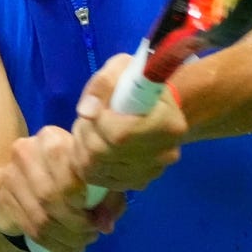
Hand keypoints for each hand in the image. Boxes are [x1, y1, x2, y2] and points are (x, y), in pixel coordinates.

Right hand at [0, 125, 125, 251]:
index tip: (96, 215)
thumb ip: (108, 198)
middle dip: (76, 223)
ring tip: (81, 243)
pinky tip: (66, 247)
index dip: (83, 199)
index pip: (67, 170)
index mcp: (52, 138)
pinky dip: (53, 244)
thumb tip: (105, 225)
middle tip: (91, 234)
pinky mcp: (3, 198)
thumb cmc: (71, 174)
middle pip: (51, 195)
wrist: (27, 178)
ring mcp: (11, 174)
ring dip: (66, 238)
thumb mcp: (94, 179)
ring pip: (41, 217)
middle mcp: (26, 150)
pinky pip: (30, 229)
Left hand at [71, 54, 186, 191]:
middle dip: (86, 132)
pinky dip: (86, 162)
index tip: (98, 106)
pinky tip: (94, 144)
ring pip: (95, 168)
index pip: (120, 135)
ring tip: (90, 128)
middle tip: (88, 117)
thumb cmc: (138, 81)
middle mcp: (164, 154)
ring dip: (82, 146)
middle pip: (104, 154)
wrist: (154, 104)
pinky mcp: (137, 183)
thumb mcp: (123, 67)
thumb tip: (86, 112)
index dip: (98, 121)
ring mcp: (150, 173)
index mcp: (168, 123)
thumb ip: (104, 83)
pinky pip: (97, 179)